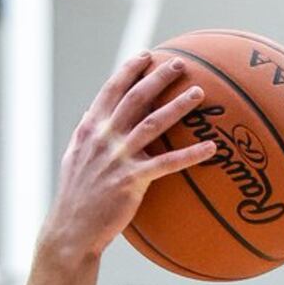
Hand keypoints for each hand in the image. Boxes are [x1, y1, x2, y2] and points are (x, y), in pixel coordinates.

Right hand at [45, 53, 216, 261]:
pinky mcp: (133, 181)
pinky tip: (210, 147)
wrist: (73, 228)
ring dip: (178, 106)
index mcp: (91, 128)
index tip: (146, 55)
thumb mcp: (75, 157)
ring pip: (154, 123)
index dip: (130, 70)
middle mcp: (104, 137)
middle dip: (158, 77)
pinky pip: (168, 163)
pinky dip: (191, 154)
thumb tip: (93, 116)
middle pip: (136, 97)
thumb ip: (88, 135)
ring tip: (198, 92)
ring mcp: (119, 158)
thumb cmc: (76, 197)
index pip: (111, 90)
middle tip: (180, 63)